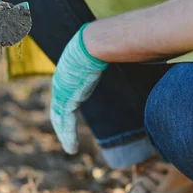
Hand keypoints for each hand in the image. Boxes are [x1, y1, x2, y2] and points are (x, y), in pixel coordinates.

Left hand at [50, 24, 107, 153]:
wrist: (94, 44)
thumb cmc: (102, 46)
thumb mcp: (101, 56)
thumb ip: (109, 61)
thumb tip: (133, 55)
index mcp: (68, 76)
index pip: (64, 97)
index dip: (65, 110)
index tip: (68, 120)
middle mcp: (61, 84)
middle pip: (59, 110)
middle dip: (61, 126)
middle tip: (67, 139)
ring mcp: (61, 92)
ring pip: (60, 119)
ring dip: (65, 135)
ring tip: (70, 148)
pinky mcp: (66, 100)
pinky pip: (65, 122)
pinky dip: (68, 136)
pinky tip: (71, 148)